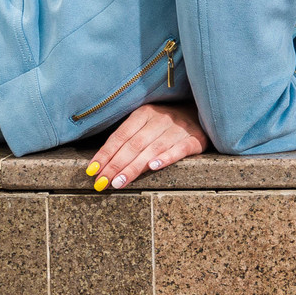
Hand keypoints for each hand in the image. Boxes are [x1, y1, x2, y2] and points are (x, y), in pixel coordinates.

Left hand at [86, 102, 208, 189]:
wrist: (203, 112)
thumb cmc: (167, 123)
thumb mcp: (147, 122)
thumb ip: (128, 138)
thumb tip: (102, 162)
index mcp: (144, 113)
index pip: (120, 136)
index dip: (105, 153)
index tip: (92, 170)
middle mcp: (160, 119)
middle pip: (133, 144)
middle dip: (115, 165)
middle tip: (102, 182)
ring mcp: (178, 129)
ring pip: (152, 149)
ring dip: (133, 167)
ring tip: (119, 182)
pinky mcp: (195, 139)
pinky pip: (178, 149)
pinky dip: (166, 157)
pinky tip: (154, 167)